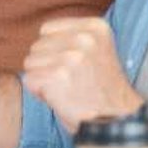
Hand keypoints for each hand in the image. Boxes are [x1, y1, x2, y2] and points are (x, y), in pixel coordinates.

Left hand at [21, 17, 142, 133]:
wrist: (118, 121)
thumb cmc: (103, 90)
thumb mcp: (97, 51)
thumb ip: (72, 38)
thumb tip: (40, 36)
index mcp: (95, 27)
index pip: (47, 29)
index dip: (53, 51)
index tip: (72, 67)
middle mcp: (83, 38)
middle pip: (37, 45)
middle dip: (47, 66)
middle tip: (70, 82)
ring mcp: (70, 56)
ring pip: (30, 62)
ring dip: (43, 79)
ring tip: (66, 90)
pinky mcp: (57, 76)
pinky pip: (29, 80)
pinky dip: (39, 93)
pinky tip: (60, 99)